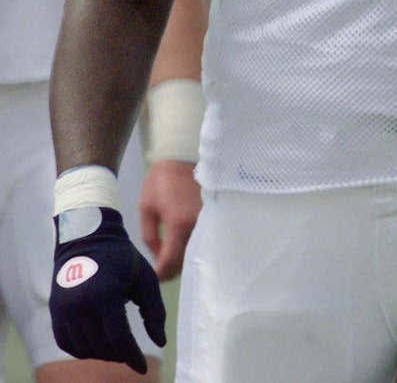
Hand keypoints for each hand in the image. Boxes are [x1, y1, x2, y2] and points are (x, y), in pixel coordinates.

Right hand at [50, 206, 165, 373]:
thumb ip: (154, 311)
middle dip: (119, 355)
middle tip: (131, 354)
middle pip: (102, 347)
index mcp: (106, 295)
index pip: (119, 339)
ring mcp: (64, 309)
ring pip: (84, 349)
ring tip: (116, 348)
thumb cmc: (122, 257)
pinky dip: (82, 349)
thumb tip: (161, 342)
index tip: (142, 369)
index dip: (132, 357)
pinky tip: (96, 344)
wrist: (87, 237)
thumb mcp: (145, 278)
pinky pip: (66, 343)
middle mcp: (81, 305)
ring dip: (101, 354)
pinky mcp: (55, 311)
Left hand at [139, 159, 201, 279]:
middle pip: (185, 261)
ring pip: (195, 251)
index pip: (171, 263)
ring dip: (182, 256)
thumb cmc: (161, 180)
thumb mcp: (146, 207)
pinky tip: (183, 242)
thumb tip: (158, 255)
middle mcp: (197, 226)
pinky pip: (202, 238)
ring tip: (170, 253)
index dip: (160, 274)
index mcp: (179, 224)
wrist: (183, 156)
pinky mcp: (213, 215)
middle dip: (171, 267)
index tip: (153, 277)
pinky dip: (192, 245)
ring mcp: (208, 220)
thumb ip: (150, 236)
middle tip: (160, 265)